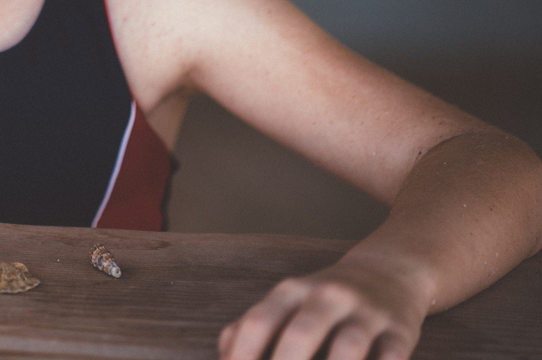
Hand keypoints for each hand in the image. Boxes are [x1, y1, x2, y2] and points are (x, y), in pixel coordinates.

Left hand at [218, 257, 426, 359]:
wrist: (389, 272)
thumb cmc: (323, 299)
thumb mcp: (285, 301)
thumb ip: (249, 327)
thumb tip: (223, 357)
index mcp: (291, 291)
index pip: (258, 322)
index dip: (243, 356)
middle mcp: (327, 295)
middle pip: (300, 335)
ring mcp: (366, 312)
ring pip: (347, 350)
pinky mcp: (401, 329)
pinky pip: (391, 357)